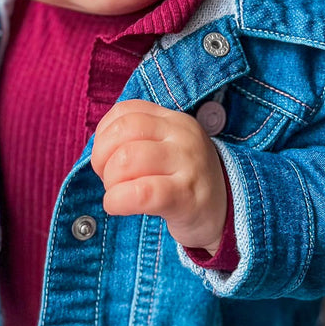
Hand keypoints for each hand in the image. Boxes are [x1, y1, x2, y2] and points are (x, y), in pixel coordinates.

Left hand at [91, 99, 226, 254]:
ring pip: (128, 159)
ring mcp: (188, 165)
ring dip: (110, 181)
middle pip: (124, 132)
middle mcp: (183, 136)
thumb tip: (97, 147)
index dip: (104, 134)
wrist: (226, 214)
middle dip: (102, 158)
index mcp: (174, 120)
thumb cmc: (183, 181)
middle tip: (108, 179)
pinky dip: (117, 200)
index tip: (105, 157)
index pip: (126, 111)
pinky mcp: (187, 197)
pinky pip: (142, 193)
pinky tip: (116, 206)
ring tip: (117, 193)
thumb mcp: (166, 149)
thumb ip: (136, 139)